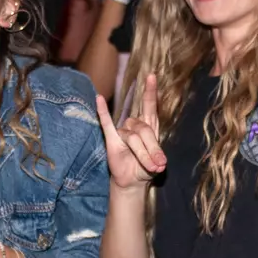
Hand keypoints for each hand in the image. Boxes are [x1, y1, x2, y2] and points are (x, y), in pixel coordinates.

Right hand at [95, 73, 165, 190]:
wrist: (133, 181)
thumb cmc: (145, 167)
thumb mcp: (156, 162)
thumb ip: (156, 156)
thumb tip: (158, 161)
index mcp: (149, 126)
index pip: (149, 106)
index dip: (150, 92)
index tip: (151, 76)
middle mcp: (136, 125)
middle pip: (145, 129)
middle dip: (152, 148)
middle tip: (158, 164)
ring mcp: (123, 131)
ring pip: (133, 137)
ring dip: (143, 154)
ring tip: (150, 167)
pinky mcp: (111, 139)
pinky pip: (106, 123)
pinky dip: (102, 111)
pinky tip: (98, 99)